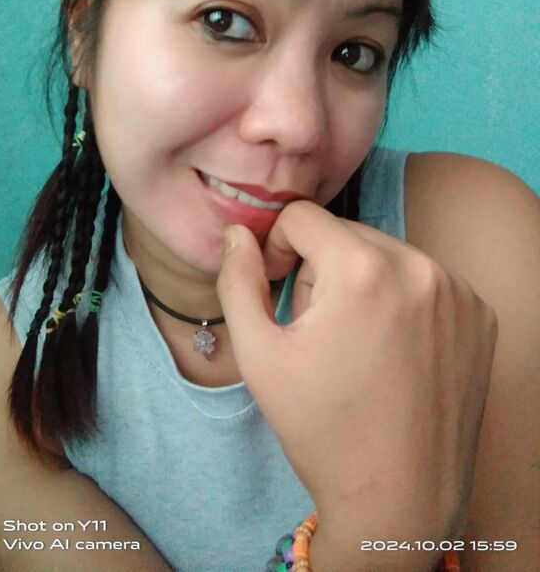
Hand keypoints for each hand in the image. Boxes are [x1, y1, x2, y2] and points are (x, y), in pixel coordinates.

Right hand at [216, 201, 497, 552]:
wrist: (399, 501)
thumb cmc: (322, 430)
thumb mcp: (259, 356)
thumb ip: (238, 280)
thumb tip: (239, 232)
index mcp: (362, 269)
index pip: (303, 216)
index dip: (278, 248)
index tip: (280, 291)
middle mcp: (419, 267)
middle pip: (345, 234)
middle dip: (322, 269)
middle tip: (320, 332)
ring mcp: (458, 291)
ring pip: (386, 254)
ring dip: (362, 283)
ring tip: (358, 345)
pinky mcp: (480, 315)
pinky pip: (424, 280)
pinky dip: (402, 300)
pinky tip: (394, 351)